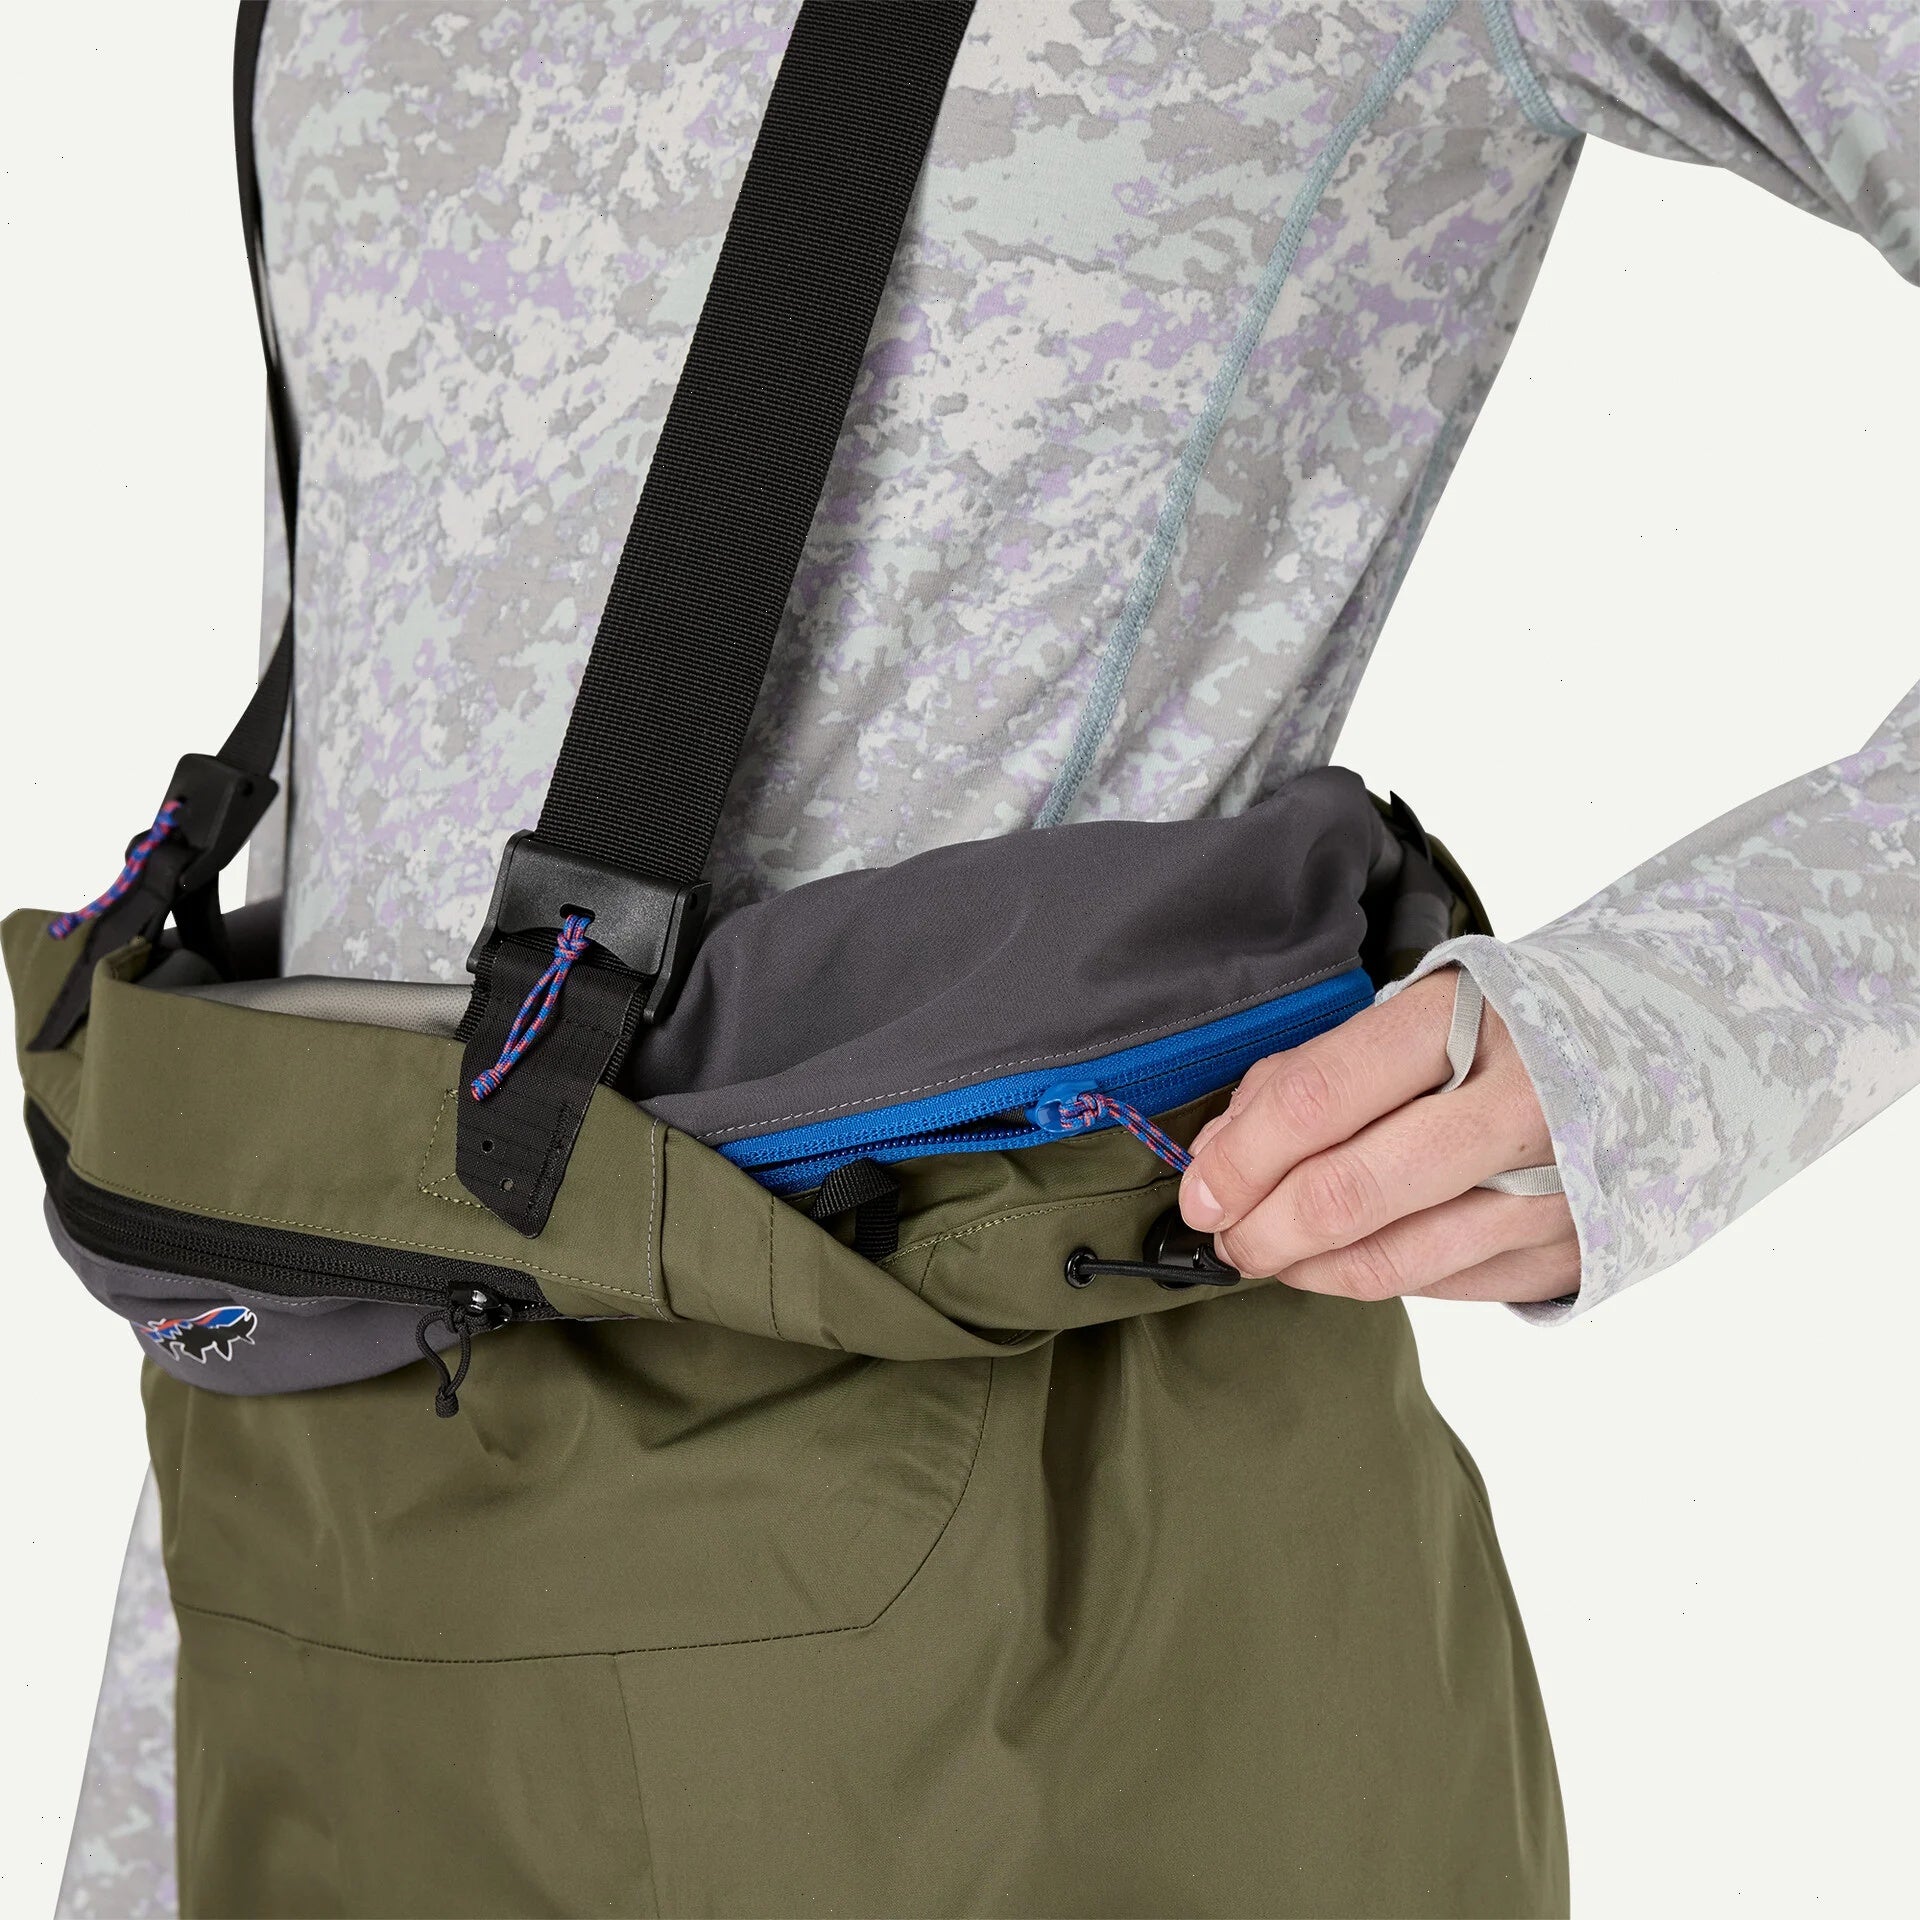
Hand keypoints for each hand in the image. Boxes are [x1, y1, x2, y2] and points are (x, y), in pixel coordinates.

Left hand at [1178, 969, 1578, 1302]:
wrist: (1665, 1048)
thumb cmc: (1504, 1030)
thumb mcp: (1411, 1013)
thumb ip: (1308, 1074)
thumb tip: (1221, 1153)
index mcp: (1464, 1022)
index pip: (1320, 1097)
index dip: (1243, 1157)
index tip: (1201, 1192)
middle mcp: (1517, 1105)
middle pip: (1349, 1193)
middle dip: (1263, 1230)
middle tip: (1226, 1238)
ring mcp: (1554, 1188)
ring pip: (1392, 1260)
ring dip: (1307, 1269)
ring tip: (1270, 1254)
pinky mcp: (1574, 1250)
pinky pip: (1442, 1286)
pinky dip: (1378, 1277)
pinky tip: (1350, 1256)